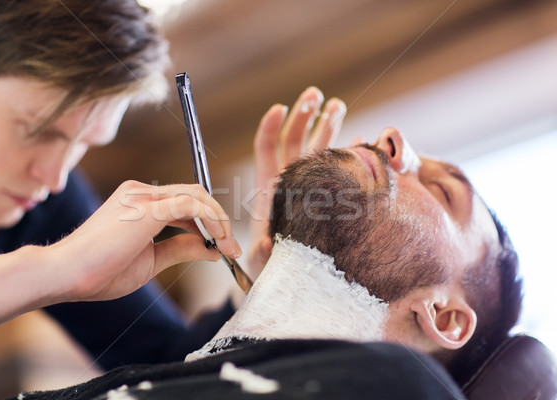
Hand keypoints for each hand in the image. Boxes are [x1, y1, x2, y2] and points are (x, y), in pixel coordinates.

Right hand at [51, 180, 240, 301]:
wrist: (65, 275)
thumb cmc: (100, 271)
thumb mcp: (151, 260)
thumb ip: (180, 248)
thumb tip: (211, 247)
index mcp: (137, 201)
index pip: (184, 202)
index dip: (207, 221)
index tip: (221, 246)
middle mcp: (140, 191)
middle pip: (194, 195)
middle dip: (219, 220)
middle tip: (232, 248)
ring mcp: (143, 196)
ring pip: (197, 196)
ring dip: (219, 221)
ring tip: (229, 248)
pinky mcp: (147, 207)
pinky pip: (192, 204)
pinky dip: (212, 220)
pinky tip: (218, 241)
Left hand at [247, 87, 346, 276]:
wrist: (286, 274)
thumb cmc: (269, 264)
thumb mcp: (262, 257)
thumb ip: (263, 250)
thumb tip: (267, 243)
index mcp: (269, 187)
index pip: (266, 149)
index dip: (271, 127)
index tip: (279, 108)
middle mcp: (289, 181)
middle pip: (294, 140)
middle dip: (304, 116)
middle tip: (315, 95)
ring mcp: (310, 186)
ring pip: (317, 149)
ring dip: (326, 125)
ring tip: (337, 104)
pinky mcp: (329, 195)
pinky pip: (337, 167)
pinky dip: (348, 152)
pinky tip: (361, 139)